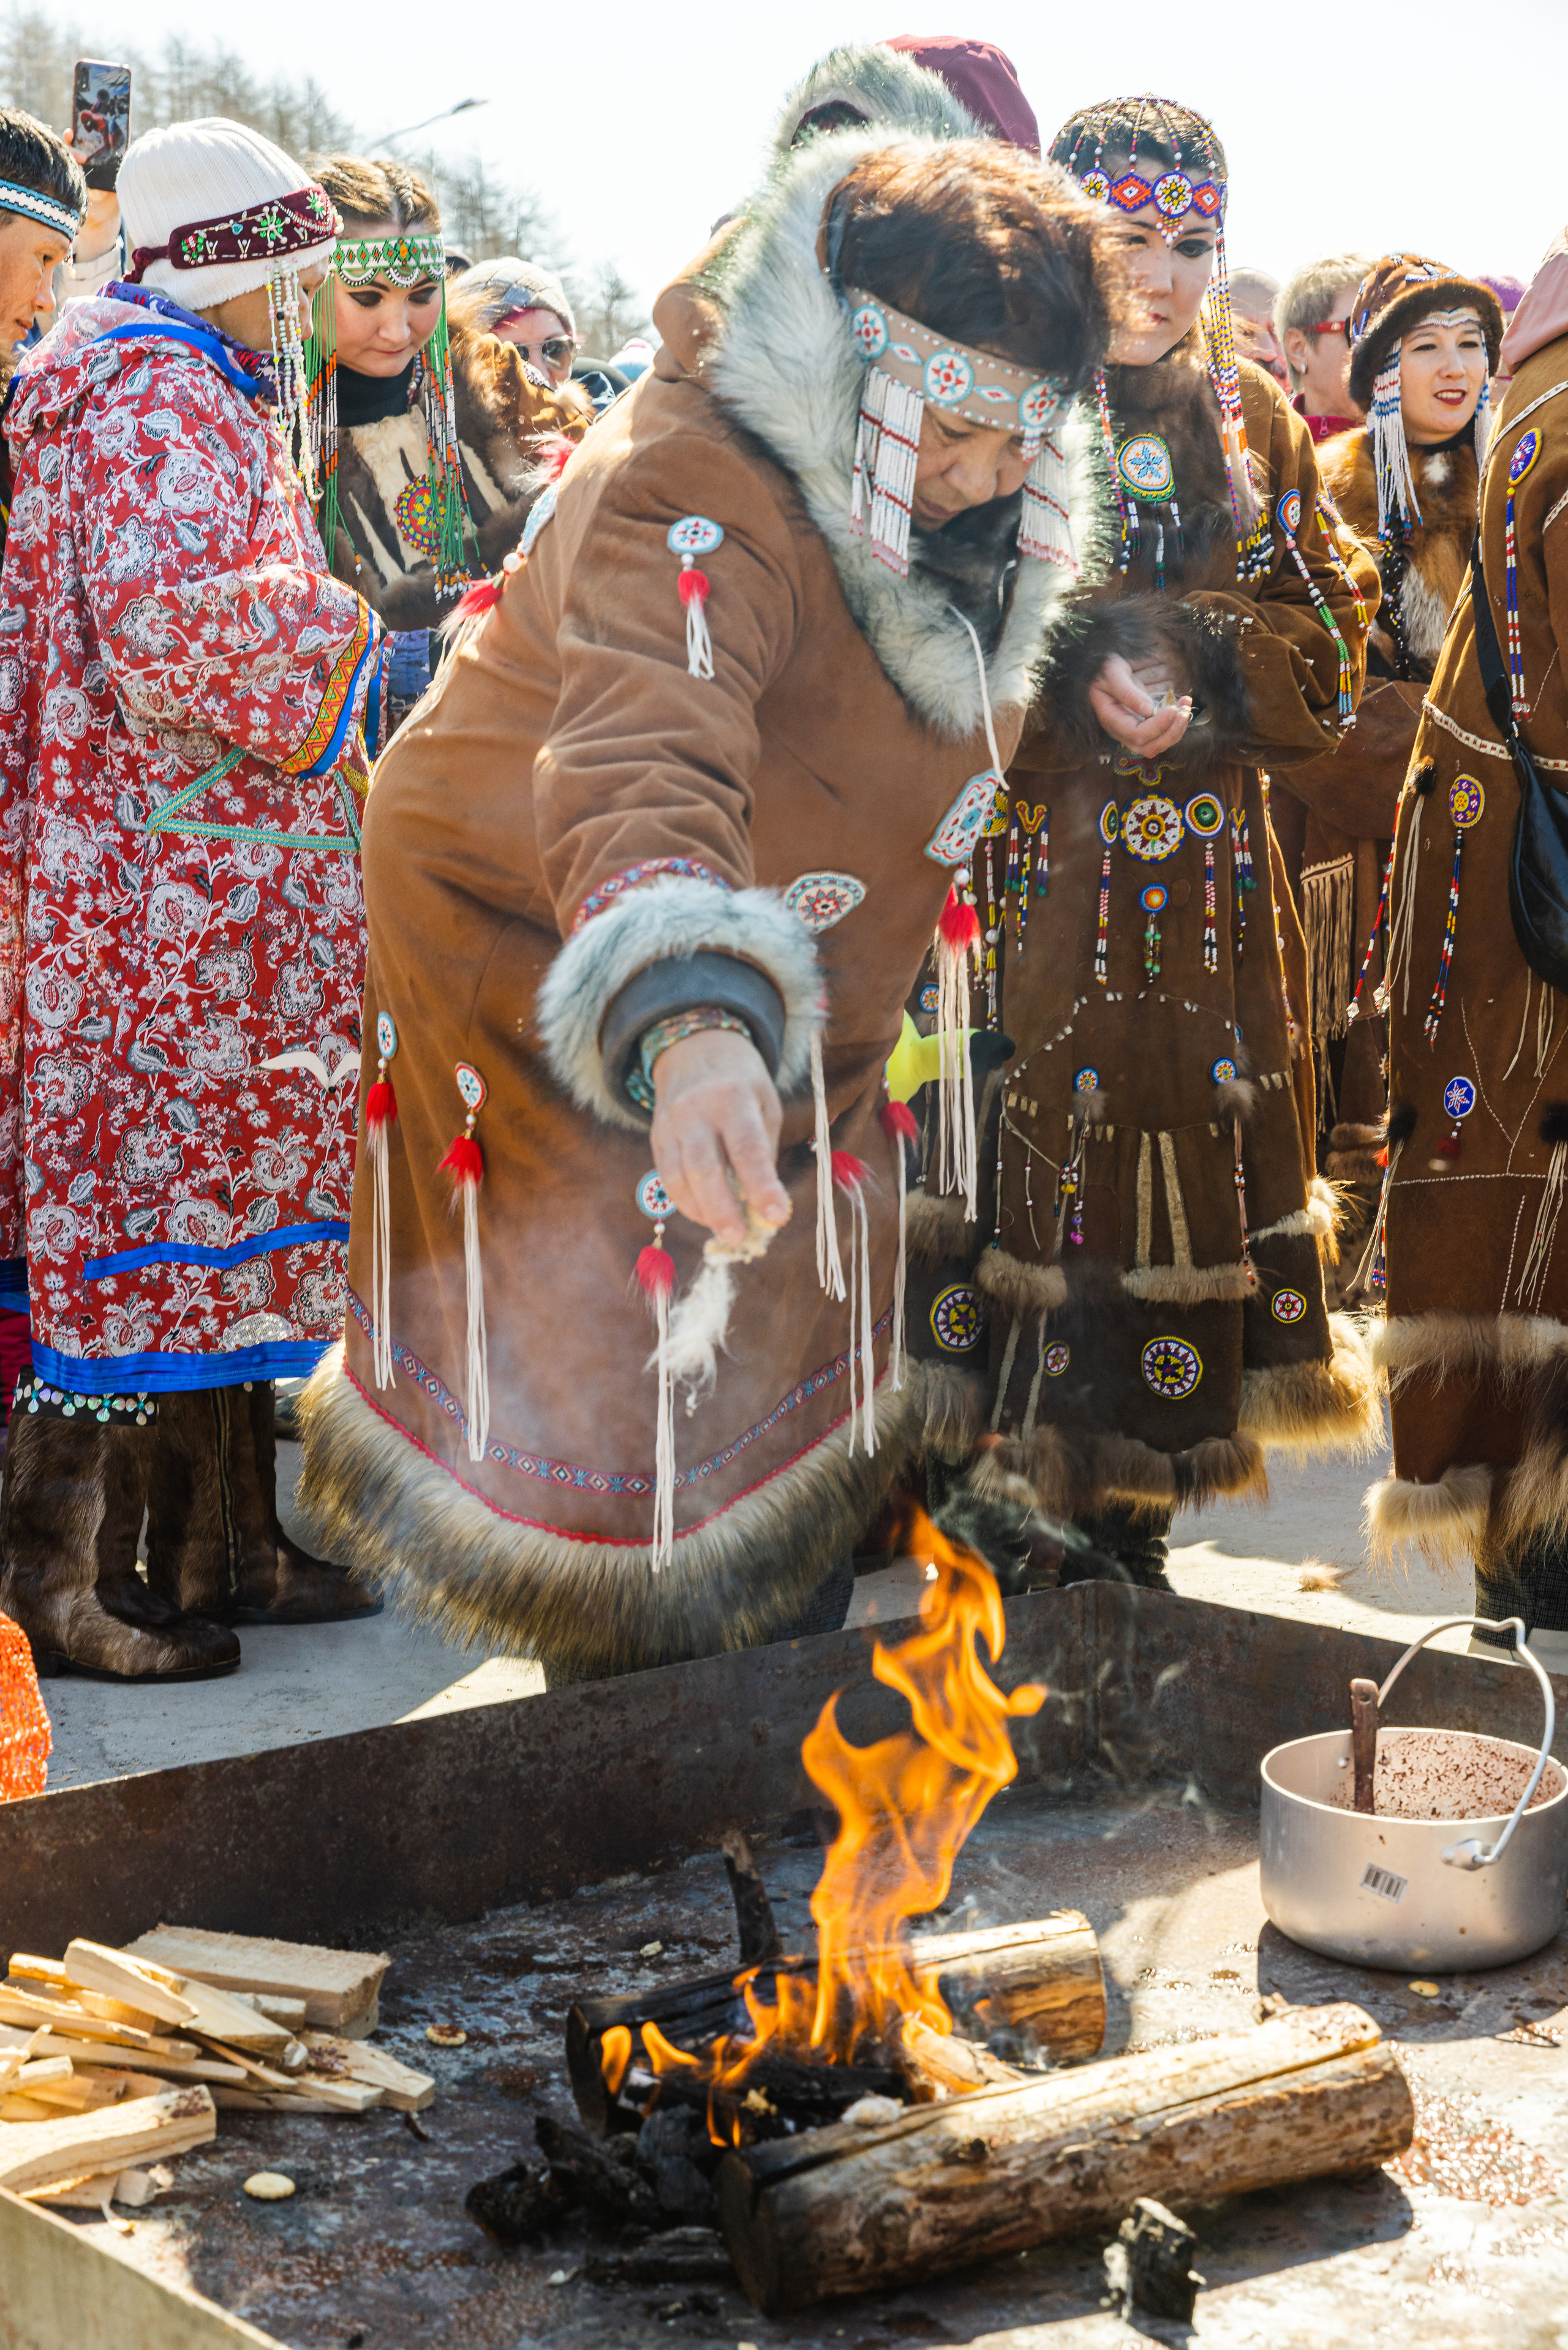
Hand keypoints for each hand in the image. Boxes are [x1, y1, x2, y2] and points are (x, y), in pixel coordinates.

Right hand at [650, 1027, 790, 1246]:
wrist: (695, 1048)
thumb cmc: (742, 1084)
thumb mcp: (765, 1104)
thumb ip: (763, 1150)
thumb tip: (761, 1204)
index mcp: (733, 1097)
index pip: (747, 1147)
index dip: (762, 1185)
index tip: (777, 1217)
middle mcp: (696, 1110)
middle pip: (704, 1167)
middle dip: (722, 1208)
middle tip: (739, 1237)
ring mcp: (670, 1124)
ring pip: (679, 1177)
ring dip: (702, 1211)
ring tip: (727, 1231)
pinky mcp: (657, 1138)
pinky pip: (668, 1177)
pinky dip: (687, 1202)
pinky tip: (706, 1214)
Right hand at [1088, 653, 1191, 757]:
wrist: (1102, 671)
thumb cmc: (1103, 670)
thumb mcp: (1113, 674)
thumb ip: (1128, 693)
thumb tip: (1148, 710)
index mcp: (1112, 720)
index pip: (1137, 734)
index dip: (1157, 726)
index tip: (1172, 709)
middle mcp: (1122, 731)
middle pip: (1149, 747)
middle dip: (1170, 734)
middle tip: (1184, 713)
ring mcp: (1133, 730)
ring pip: (1158, 744)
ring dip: (1176, 730)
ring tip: (1187, 707)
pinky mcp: (1144, 724)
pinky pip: (1162, 733)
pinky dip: (1175, 723)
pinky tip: (1183, 704)